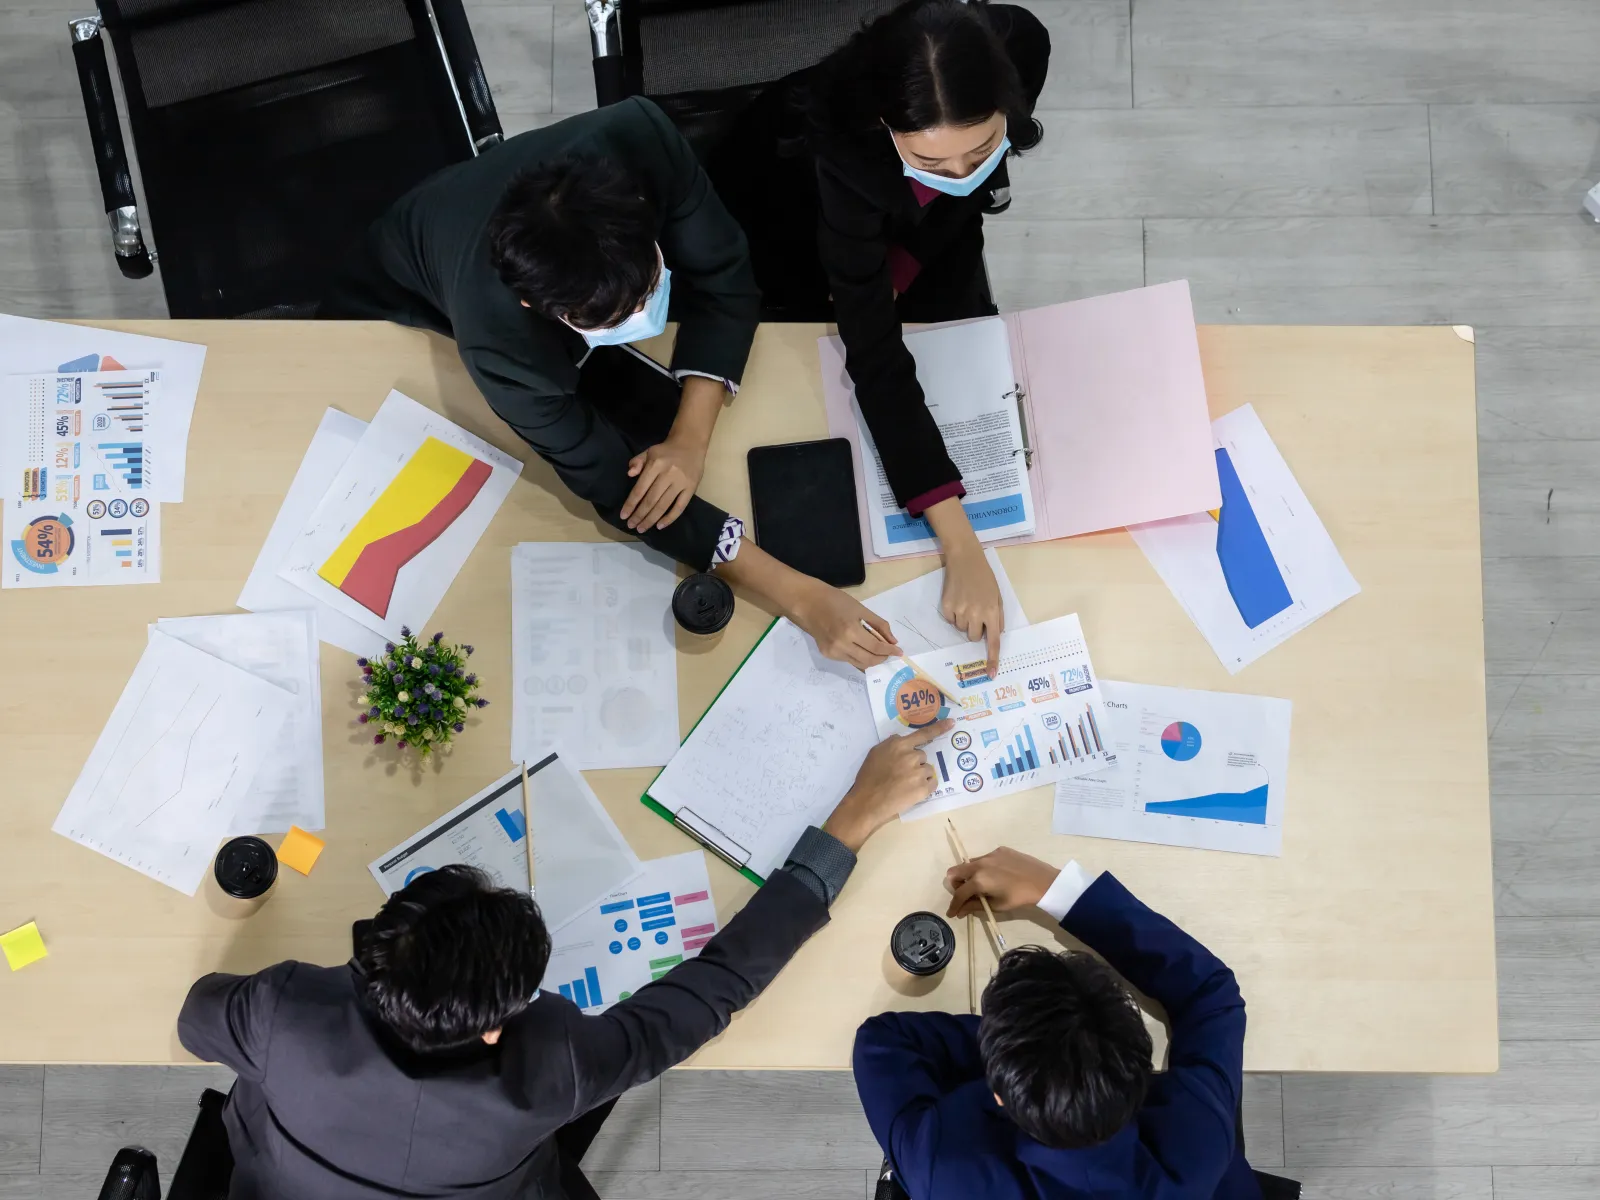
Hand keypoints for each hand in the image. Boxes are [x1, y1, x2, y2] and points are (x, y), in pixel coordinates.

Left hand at [621, 436, 705, 530]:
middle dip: (639, 515)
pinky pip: (680, 507)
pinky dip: (670, 518)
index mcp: (655, 465)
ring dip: (651, 519)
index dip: (631, 504)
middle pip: (650, 500)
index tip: (623, 516)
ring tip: (642, 528)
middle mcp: (667, 475)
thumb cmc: (666, 451)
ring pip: (663, 505)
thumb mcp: (649, 452)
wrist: (691, 443)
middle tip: (631, 526)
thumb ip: (637, 462)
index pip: (640, 489)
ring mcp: (680, 483)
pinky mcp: (691, 488)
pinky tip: (660, 526)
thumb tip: (629, 474)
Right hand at [789, 579, 900, 669]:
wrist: (808, 603)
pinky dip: (859, 658)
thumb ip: (879, 625)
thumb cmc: (836, 601)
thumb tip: (892, 641)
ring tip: (878, 653)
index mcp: (851, 631)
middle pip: (869, 660)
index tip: (899, 651)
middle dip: (882, 658)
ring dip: (871, 660)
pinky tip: (862, 649)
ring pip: (859, 664)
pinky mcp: (827, 654)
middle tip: (889, 653)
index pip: (876, 647)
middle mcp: (841, 645)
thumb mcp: (861, 609)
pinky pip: (848, 660)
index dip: (889, 651)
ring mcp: (833, 652)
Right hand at [824, 719, 955, 849]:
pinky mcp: (923, 788)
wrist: (867, 802)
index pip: (922, 734)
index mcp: (898, 745)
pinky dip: (925, 787)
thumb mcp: (875, 753)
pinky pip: (932, 783)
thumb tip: (902, 741)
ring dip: (920, 776)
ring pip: (927, 770)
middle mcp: (911, 755)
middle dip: (914, 763)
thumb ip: (891, 744)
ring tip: (904, 785)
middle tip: (901, 775)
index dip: (939, 728)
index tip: (952, 722)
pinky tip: (912, 792)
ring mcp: (918, 772)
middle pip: (922, 756)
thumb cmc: (868, 778)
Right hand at [941, 541, 1003, 677]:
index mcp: (992, 612)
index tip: (991, 673)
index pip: (993, 641)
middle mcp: (976, 614)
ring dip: (964, 620)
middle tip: (975, 612)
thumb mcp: (997, 596)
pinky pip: (950, 620)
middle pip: (973, 637)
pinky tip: (956, 599)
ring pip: (961, 629)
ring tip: (966, 601)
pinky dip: (953, 614)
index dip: (992, 659)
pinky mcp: (946, 607)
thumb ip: (997, 617)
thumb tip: (994, 635)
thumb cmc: (984, 578)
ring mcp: (960, 610)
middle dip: (975, 629)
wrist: (965, 559)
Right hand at [945, 847, 1059, 917]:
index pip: (959, 894)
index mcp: (978, 880)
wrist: (1042, 881)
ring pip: (969, 864)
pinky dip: (984, 868)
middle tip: (965, 895)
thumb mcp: (996, 905)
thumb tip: (960, 911)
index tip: (951, 913)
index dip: (954, 906)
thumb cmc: (1019, 897)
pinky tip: (997, 876)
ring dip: (969, 876)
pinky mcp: (999, 850)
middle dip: (956, 886)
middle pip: (955, 872)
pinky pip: (984, 859)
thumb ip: (975, 906)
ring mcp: (989, 855)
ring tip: (981, 885)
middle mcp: (979, 864)